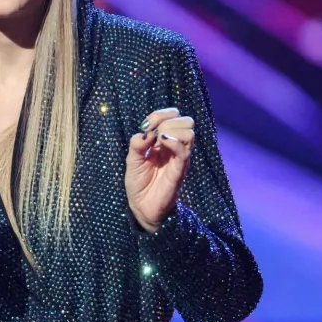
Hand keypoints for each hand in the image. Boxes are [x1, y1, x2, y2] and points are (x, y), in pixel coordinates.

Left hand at [125, 108, 194, 232]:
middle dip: (168, 120)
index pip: (173, 116)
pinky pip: (184, 151)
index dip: (160, 114)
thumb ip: (137, 143)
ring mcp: (179, 158)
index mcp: (164, 141)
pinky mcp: (180, 170)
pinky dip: (173, 142)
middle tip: (154, 133)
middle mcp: (175, 147)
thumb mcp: (132, 159)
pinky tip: (161, 143)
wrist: (142, 207)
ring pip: (189, 132)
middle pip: (186, 121)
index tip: (146, 125)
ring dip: (172, 130)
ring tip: (158, 140)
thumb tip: (146, 131)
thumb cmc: (138, 183)